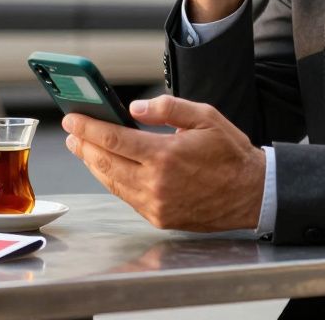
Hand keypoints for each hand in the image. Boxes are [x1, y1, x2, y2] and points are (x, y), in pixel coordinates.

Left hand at [62, 95, 265, 231]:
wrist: (252, 194)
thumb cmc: (230, 153)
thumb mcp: (205, 117)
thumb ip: (167, 107)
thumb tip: (134, 108)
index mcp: (165, 155)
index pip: (112, 138)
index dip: (87, 127)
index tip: (72, 118)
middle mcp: (155, 183)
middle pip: (104, 162)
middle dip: (83, 145)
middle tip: (72, 133)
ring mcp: (155, 204)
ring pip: (111, 182)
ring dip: (93, 164)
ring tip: (83, 148)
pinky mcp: (159, 217)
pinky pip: (126, 197)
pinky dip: (112, 181)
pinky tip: (107, 168)